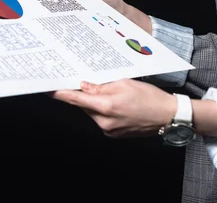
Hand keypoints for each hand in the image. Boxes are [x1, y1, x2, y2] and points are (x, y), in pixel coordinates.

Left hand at [49, 79, 176, 137]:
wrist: (169, 116)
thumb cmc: (149, 97)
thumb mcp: (124, 83)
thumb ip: (100, 86)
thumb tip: (83, 86)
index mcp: (106, 106)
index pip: (76, 99)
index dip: (60, 94)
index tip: (48, 89)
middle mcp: (104, 121)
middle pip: (83, 105)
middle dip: (83, 94)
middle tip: (88, 82)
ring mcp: (109, 130)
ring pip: (91, 112)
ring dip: (94, 102)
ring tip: (111, 94)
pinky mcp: (113, 134)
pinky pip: (100, 119)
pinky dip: (102, 110)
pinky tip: (115, 104)